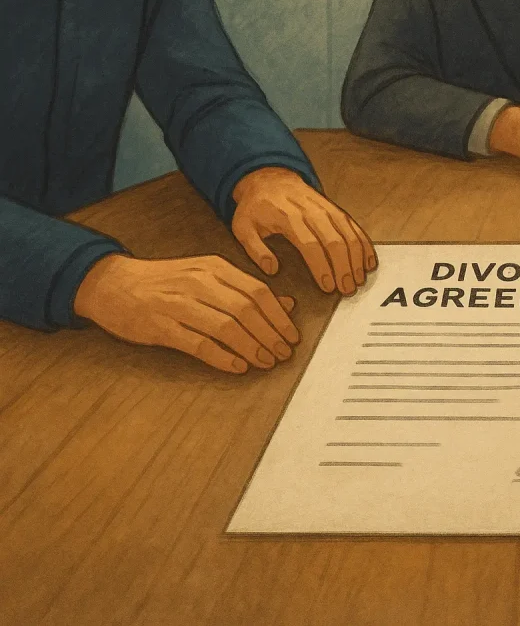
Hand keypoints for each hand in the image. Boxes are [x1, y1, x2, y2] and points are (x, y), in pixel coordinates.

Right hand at [74, 254, 301, 373]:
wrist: (111, 282)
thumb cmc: (166, 281)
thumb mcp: (207, 276)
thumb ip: (246, 289)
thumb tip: (288, 304)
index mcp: (214, 267)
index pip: (257, 291)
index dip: (278, 316)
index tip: (292, 336)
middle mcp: (198, 282)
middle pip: (246, 309)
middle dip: (270, 335)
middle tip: (283, 354)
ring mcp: (177, 303)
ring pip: (225, 326)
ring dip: (250, 347)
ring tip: (265, 362)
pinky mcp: (159, 325)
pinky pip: (197, 343)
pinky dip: (221, 356)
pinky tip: (237, 367)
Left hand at [232, 167, 376, 295]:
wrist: (270, 179)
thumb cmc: (256, 208)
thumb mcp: (242, 227)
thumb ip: (255, 250)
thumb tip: (273, 270)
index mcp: (288, 217)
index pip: (310, 244)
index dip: (321, 267)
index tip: (328, 287)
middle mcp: (312, 211)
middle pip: (335, 241)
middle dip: (344, 268)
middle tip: (348, 290)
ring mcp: (327, 208)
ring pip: (348, 234)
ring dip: (357, 259)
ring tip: (359, 281)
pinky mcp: (336, 209)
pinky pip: (354, 227)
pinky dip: (364, 245)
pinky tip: (369, 263)